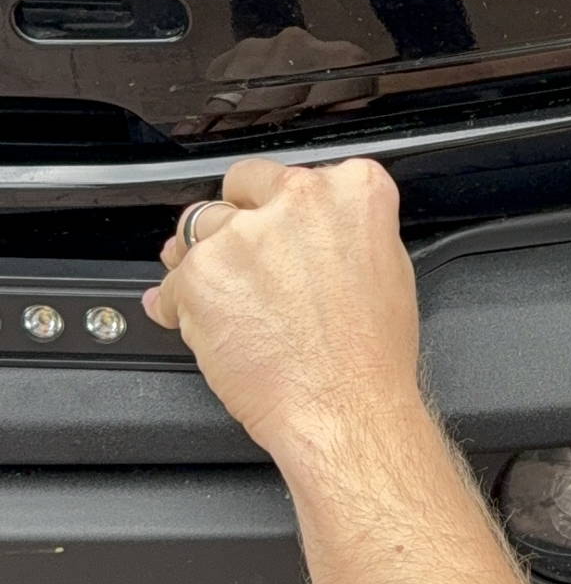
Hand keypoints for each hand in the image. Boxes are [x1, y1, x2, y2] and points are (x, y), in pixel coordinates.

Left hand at [144, 157, 421, 467]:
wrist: (344, 410)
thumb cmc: (369, 357)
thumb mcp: (388, 268)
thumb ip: (345, 230)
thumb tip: (308, 231)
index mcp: (352, 191)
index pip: (297, 174)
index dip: (280, 205)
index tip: (277, 227)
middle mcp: (298, 200)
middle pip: (241, 187)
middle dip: (238, 219)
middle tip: (249, 263)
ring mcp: (243, 234)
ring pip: (200, 230)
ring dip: (204, 261)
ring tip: (222, 300)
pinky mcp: (200, 273)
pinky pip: (169, 282)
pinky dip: (176, 304)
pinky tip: (200, 324)